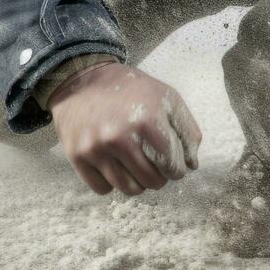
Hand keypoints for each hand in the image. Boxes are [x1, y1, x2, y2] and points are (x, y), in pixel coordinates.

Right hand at [50, 62, 201, 195]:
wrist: (83, 80)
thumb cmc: (132, 90)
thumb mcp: (167, 98)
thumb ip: (186, 130)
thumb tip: (192, 165)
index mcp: (147, 120)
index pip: (172, 166)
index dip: (177, 169)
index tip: (173, 163)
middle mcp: (120, 137)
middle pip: (152, 181)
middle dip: (159, 176)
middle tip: (155, 164)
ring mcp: (96, 148)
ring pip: (129, 189)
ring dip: (138, 183)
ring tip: (137, 165)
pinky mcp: (77, 156)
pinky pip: (103, 189)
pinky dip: (111, 182)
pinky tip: (114, 164)